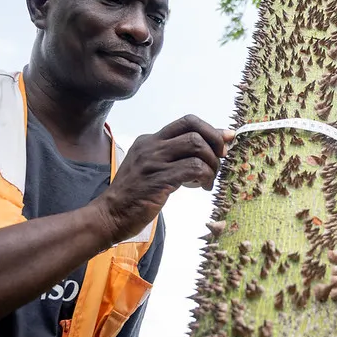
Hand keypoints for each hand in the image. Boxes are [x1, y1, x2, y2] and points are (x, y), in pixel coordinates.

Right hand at [93, 114, 233, 243]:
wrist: (110, 215)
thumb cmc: (135, 195)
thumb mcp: (152, 168)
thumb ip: (175, 157)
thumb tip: (208, 150)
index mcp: (150, 140)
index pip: (187, 121)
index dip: (211, 129)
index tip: (225, 141)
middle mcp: (151, 145)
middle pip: (194, 130)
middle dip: (215, 144)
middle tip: (220, 161)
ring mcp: (154, 161)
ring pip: (196, 146)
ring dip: (211, 163)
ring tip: (208, 179)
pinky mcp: (159, 179)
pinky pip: (193, 168)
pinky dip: (205, 177)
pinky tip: (203, 187)